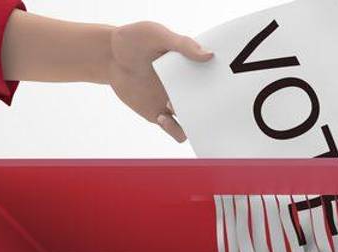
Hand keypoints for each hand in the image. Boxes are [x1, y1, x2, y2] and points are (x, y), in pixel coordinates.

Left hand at [109, 22, 211, 141]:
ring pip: (195, 121)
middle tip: (203, 101)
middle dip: (212, 106)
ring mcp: (174, 102)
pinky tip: (162, 116)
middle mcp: (187, 87)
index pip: (215, 78)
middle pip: (209, 103)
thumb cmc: (135, 40)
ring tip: (175, 106)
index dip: (223, 84)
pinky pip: (175, 130)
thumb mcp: (157, 34)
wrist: (110, 56)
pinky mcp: (159, 114)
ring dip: (194, 121)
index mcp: (193, 67)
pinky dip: (174, 130)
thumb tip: (208, 55)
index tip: (227, 85)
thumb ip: (182, 44)